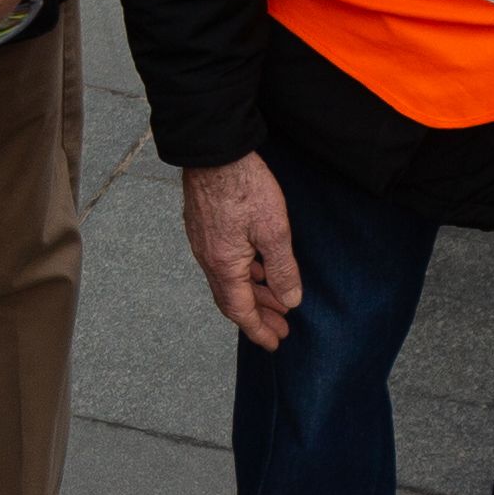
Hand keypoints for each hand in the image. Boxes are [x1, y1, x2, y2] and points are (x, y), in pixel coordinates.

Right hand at [183, 153, 301, 347]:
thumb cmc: (243, 187)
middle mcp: (209, 259)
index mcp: (224, 266)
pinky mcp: (204, 227)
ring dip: (253, 293)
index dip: (258, 329)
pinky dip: (244, 275)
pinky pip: (224, 263)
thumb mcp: (274, 231)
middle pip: (232, 299)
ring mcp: (204, 243)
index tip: (274, 343)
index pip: (241, 310)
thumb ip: (283, 269)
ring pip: (229, 280)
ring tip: (277, 300)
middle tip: (281, 327)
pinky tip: (260, 268)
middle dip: (258, 316)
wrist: (215, 151)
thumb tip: (290, 301)